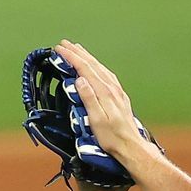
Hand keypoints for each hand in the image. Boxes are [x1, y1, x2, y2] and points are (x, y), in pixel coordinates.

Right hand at [54, 40, 155, 164]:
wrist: (130, 146)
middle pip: (92, 65)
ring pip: (100, 68)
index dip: (72, 57)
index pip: (85, 69)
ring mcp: (117, 91)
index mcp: (104, 92)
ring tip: (78, 50)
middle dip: (78, 53)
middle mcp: (112, 88)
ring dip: (87, 57)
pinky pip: (106, 75)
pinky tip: (96, 67)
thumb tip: (80, 79)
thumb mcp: (97, 120)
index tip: (59, 49)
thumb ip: (89, 98)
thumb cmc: (112, 137)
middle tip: (64, 44)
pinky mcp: (119, 96)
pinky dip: (97, 66)